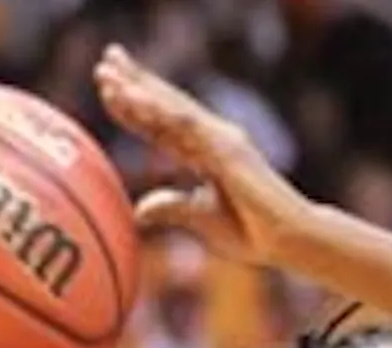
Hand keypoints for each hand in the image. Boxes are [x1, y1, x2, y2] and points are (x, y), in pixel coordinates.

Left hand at [93, 44, 309, 264]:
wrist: (287, 240)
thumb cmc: (254, 232)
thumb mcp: (200, 218)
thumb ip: (172, 208)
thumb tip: (138, 211)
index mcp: (208, 156)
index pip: (165, 128)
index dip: (136, 111)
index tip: (107, 95)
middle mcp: (214, 140)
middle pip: (167, 107)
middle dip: (135, 84)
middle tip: (103, 63)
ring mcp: (221, 140)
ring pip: (172, 108)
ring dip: (138, 88)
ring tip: (107, 71)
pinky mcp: (227, 148)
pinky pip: (185, 123)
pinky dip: (157, 108)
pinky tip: (131, 96)